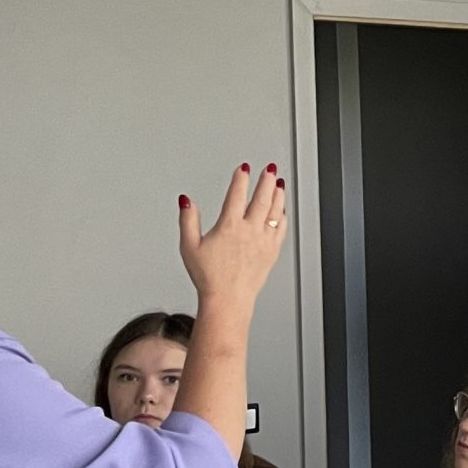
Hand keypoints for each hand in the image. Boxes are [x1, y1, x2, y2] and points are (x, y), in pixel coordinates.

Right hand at [178, 163, 289, 310]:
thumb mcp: (189, 246)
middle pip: (262, 199)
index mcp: (229, 226)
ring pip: (275, 212)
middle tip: (269, 169)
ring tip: (278, 183)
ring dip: (277, 195)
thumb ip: (188, 220)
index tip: (243, 168)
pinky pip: (280, 229)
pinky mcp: (272, 252)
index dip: (240, 179)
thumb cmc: (208, 276)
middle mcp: (250, 231)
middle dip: (266, 180)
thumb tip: (186, 200)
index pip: (236, 195)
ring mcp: (263, 241)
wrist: (228, 299)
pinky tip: (282, 211)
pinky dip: (282, 217)